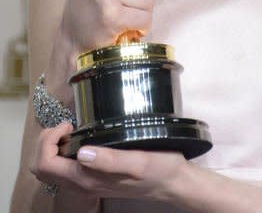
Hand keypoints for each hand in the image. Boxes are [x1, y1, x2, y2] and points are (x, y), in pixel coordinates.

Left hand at [31, 122, 186, 201]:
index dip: (50, 140)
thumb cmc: (159, 168)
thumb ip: (109, 160)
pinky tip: (83, 138)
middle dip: (46, 143)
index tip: (70, 123)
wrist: (172, 184)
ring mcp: (86, 184)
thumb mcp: (138, 161)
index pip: (45, 163)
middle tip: (67, 125)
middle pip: (42, 168)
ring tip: (73, 129)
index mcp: (87, 179)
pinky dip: (63, 153)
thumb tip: (81, 152)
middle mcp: (81, 185)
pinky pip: (64, 170)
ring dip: (54, 147)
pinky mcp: (93, 180)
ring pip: (51, 170)